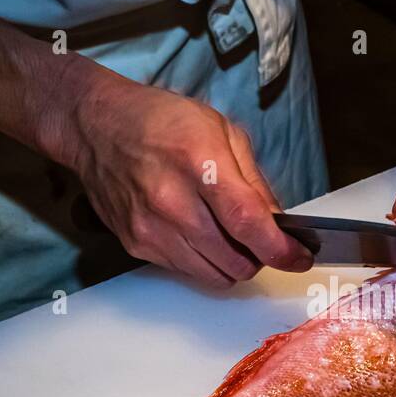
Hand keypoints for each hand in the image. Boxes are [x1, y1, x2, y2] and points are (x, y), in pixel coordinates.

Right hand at [51, 64, 313, 286]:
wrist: (96, 126)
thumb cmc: (160, 120)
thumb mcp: (221, 131)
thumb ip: (254, 181)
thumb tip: (278, 223)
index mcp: (200, 165)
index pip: (249, 225)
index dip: (281, 249)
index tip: (299, 257)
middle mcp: (173, 202)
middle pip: (236, 260)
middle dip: (259, 256)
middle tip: (260, 238)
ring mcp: (151, 229)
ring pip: (214, 275)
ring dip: (232, 263)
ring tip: (228, 235)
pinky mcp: (137, 245)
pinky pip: (187, 271)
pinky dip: (204, 261)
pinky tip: (198, 233)